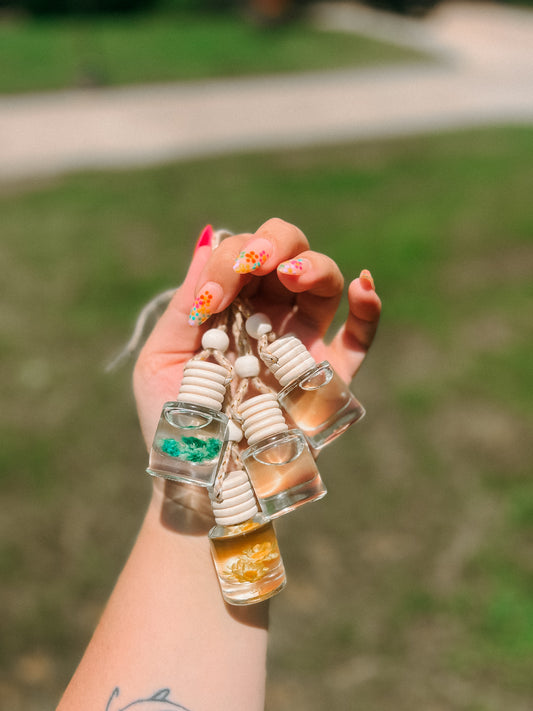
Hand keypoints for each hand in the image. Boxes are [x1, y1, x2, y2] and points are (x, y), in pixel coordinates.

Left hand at [134, 218, 380, 452]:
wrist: (198, 478)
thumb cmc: (174, 420)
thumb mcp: (162, 358)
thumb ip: (185, 305)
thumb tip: (206, 239)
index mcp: (230, 307)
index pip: (242, 256)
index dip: (230, 258)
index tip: (211, 297)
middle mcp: (269, 317)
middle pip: (289, 254)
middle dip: (275, 243)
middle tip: (256, 261)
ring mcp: (302, 345)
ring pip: (325, 284)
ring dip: (313, 265)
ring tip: (292, 273)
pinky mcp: (329, 378)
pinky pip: (360, 337)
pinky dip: (368, 308)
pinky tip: (363, 285)